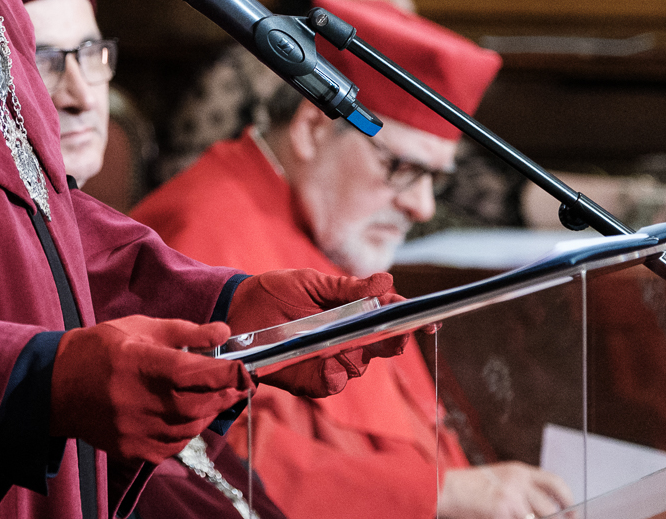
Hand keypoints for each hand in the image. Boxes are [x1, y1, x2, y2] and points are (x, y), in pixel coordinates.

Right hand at [50, 316, 253, 463]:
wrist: (56, 385)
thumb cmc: (101, 348)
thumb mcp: (140, 328)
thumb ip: (185, 332)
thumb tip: (224, 330)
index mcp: (138, 363)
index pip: (192, 372)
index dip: (225, 372)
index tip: (244, 368)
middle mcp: (136, 400)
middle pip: (198, 404)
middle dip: (224, 393)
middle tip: (237, 383)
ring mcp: (133, 429)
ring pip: (190, 428)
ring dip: (209, 412)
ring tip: (212, 396)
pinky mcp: (132, 449)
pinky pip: (174, 445)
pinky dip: (189, 430)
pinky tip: (187, 414)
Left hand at [228, 269, 409, 396]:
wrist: (237, 309)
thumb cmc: (276, 291)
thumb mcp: (311, 282)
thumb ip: (347, 288)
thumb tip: (387, 281)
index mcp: (353, 314)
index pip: (388, 319)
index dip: (409, 320)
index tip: (427, 319)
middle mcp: (347, 341)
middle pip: (382, 347)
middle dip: (393, 340)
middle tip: (395, 332)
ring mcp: (330, 361)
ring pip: (359, 367)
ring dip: (357, 356)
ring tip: (343, 344)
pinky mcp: (310, 379)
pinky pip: (332, 384)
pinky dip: (334, 376)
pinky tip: (328, 363)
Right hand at [437, 462, 573, 518]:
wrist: (445, 488)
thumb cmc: (468, 488)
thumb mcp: (499, 479)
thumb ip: (522, 489)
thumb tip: (544, 508)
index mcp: (519, 471)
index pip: (555, 483)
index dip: (567, 500)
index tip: (572, 513)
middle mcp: (518, 481)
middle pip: (551, 508)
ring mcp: (511, 496)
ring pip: (538, 518)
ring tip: (515, 515)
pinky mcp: (502, 510)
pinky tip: (506, 518)